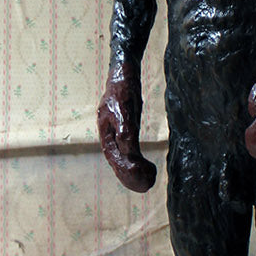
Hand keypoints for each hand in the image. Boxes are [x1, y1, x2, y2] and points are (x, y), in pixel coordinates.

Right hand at [98, 71, 157, 191]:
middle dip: (131, 176)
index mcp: (106, 132)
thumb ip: (125, 129)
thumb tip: (128, 151)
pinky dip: (136, 160)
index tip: (143, 179)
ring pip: (123, 158)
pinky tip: (144, 165)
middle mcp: (110, 135)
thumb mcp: (125, 108)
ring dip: (134, 171)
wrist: (124, 70)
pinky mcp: (125, 128)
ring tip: (149, 180)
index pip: (115, 159)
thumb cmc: (123, 87)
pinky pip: (128, 150)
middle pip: (118, 162)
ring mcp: (117, 132)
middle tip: (147, 185)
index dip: (127, 171)